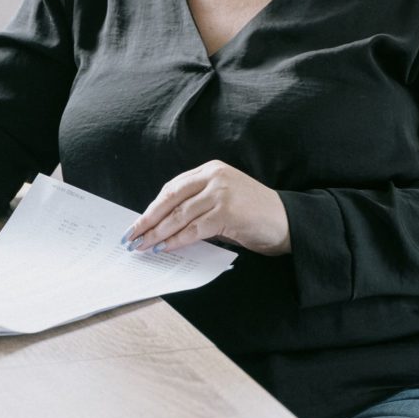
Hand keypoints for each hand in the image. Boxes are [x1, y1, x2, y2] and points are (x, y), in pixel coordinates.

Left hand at [124, 160, 290, 256]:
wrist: (287, 222)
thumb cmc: (255, 214)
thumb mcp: (224, 200)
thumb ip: (198, 204)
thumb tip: (163, 224)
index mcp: (212, 169)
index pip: (172, 188)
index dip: (152, 207)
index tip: (137, 222)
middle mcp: (215, 177)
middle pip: (170, 199)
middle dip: (148, 220)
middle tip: (130, 236)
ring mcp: (221, 193)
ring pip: (178, 216)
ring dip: (157, 234)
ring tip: (142, 246)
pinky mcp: (226, 212)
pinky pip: (192, 229)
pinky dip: (175, 240)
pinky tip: (163, 248)